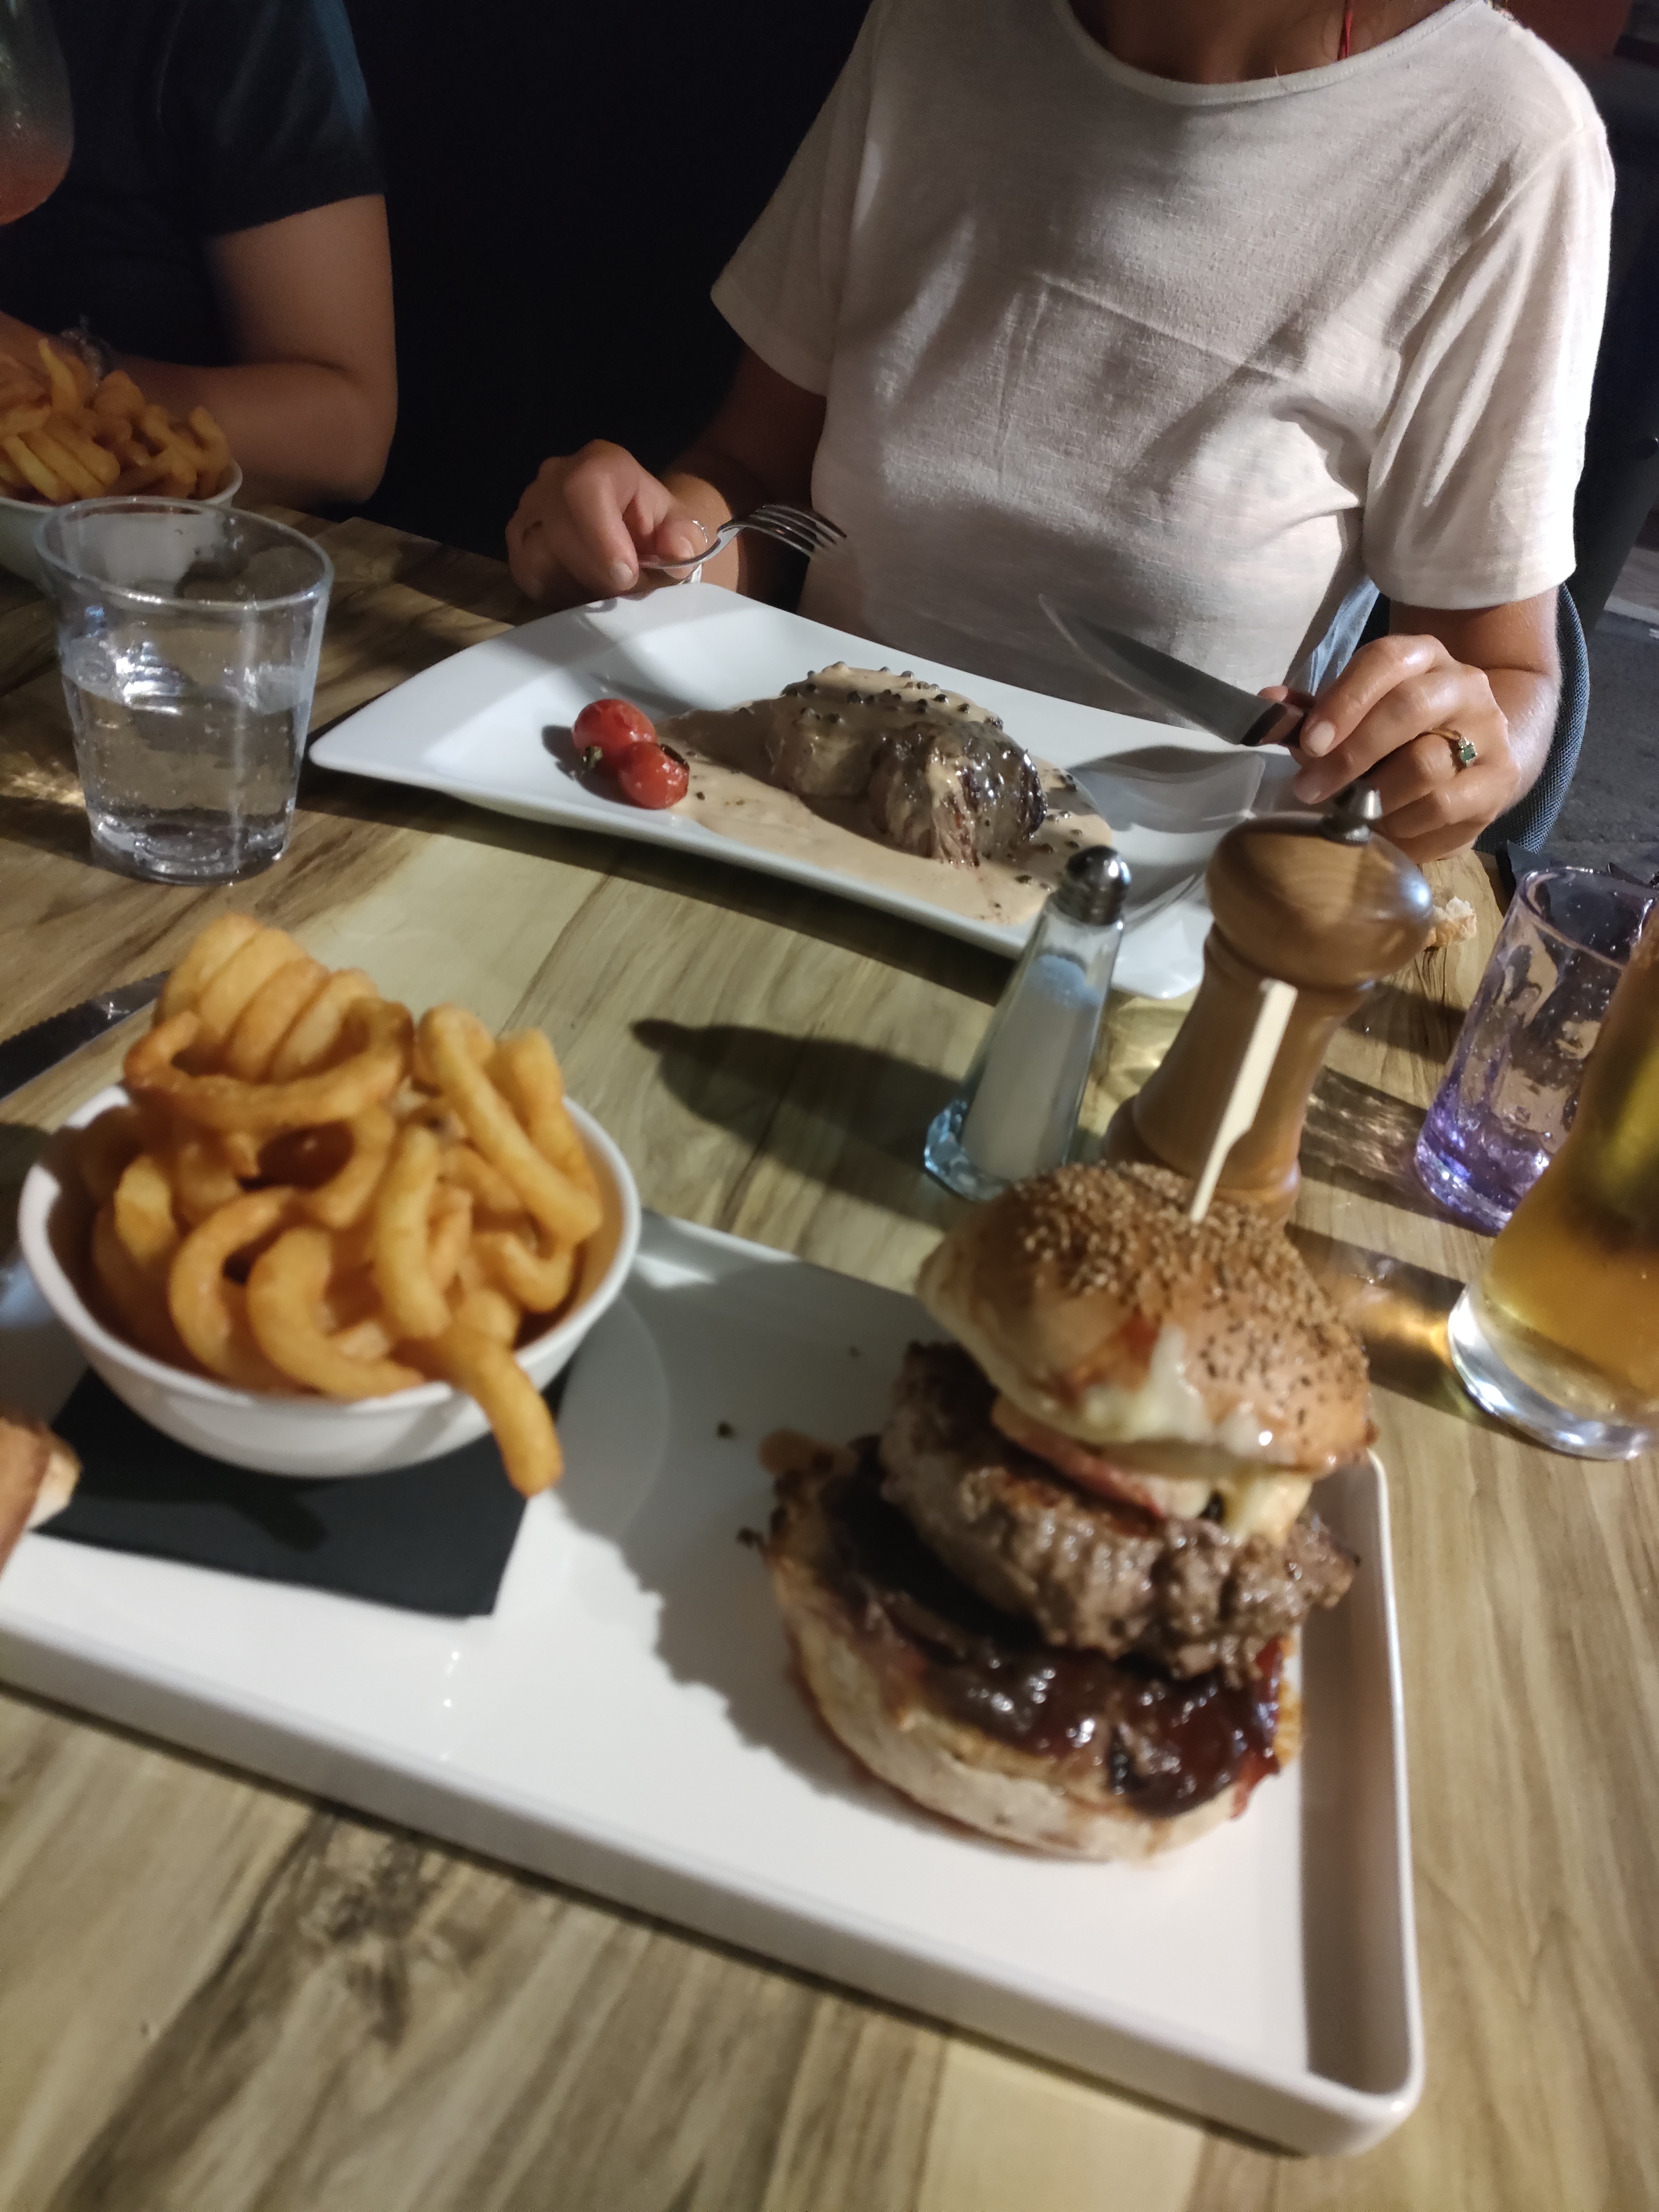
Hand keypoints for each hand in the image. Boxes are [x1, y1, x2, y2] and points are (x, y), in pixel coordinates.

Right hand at [506, 440, 712, 606]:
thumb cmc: (657, 529)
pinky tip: (583, 592)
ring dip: (577, 586)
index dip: (602, 537)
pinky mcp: (517, 540)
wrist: (633, 532)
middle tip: (625, 591)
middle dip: (595, 573)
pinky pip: (526, 575)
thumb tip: (678, 549)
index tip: (627, 574)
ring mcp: (528, 508)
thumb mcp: (683, 531)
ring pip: (538, 558)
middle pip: (557, 529)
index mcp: (601, 464)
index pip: (585, 489)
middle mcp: (555, 476)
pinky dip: (557, 593)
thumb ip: (685, 539)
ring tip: (607, 590)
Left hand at [1264, 632, 1523, 861]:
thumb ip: (1314, 711)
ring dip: (1374, 796)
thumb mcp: (1357, 714)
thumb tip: (1268, 709)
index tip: (1309, 742)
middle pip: (1408, 709)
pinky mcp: (1500, 781)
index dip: (1344, 700)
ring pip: (1425, 764)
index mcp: (1424, 656)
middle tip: (1310, 789)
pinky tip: (1387, 826)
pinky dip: (1403, 823)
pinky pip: (1442, 806)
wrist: (1476, 755)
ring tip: (1352, 811)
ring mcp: (1489, 732)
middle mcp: (1464, 684)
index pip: (1386, 659)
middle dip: (1351, 754)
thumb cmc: (1400, 734)